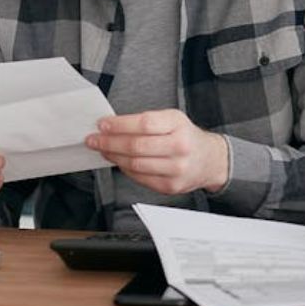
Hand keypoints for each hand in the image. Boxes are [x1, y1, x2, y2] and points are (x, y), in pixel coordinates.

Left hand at [85, 109, 228, 195]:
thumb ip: (146, 121)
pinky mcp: (170, 186)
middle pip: (136, 146)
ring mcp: (176, 169)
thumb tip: (112, 126)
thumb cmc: (186, 136)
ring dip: (113, 157)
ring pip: (135, 164)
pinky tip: (119, 161)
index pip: (144, 124)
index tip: (103, 124)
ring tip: (103, 150)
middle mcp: (179, 147)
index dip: (120, 125)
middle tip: (94, 139)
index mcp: (178, 125)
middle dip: (109, 142)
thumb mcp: (173, 119)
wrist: (210, 160)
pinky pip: (139, 178)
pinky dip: (125, 169)